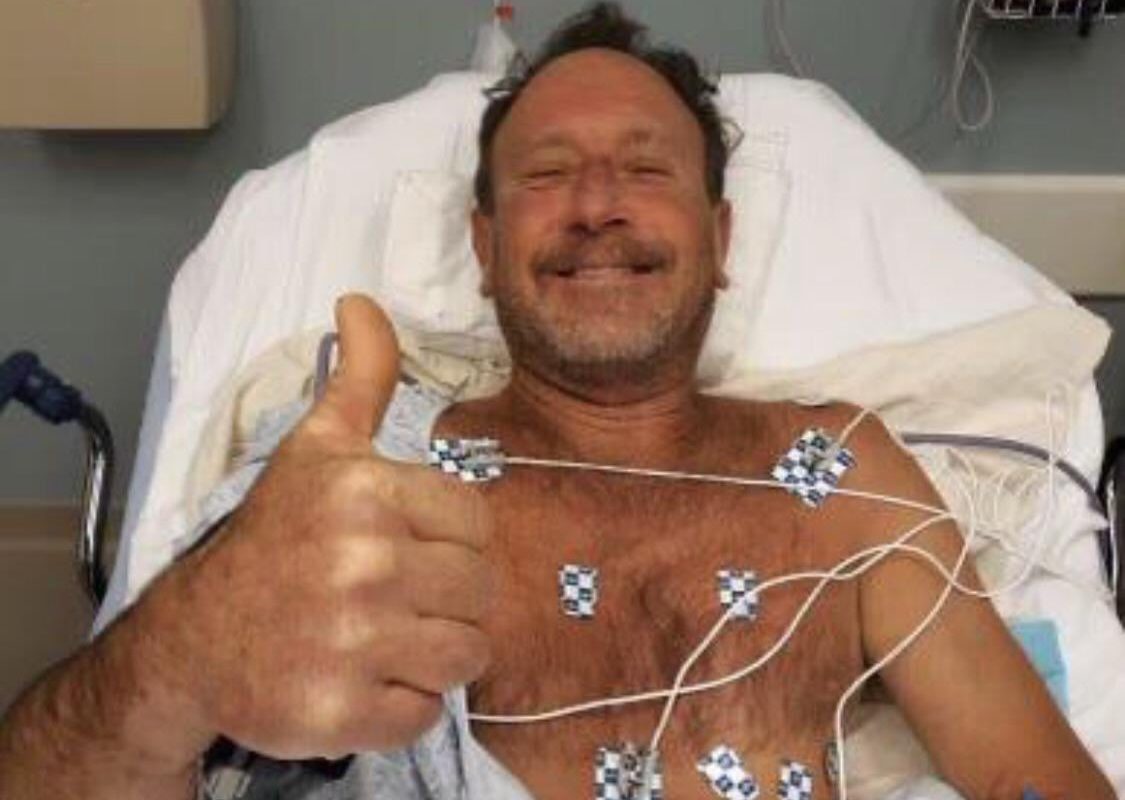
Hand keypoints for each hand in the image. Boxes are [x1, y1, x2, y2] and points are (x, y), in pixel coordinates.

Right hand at [154, 294, 493, 759]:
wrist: (192, 639)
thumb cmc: (271, 539)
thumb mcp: (315, 448)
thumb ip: (360, 377)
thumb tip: (361, 300)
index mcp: (368, 494)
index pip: (477, 525)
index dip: (448, 541)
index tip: (404, 547)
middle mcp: (365, 566)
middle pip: (479, 592)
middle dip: (445, 599)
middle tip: (392, 598)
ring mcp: (353, 645)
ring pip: (466, 655)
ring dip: (432, 653)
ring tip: (384, 638)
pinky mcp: (342, 714)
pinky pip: (426, 713)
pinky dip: (401, 705)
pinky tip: (360, 678)